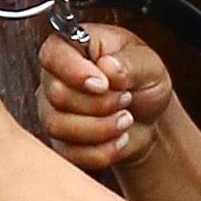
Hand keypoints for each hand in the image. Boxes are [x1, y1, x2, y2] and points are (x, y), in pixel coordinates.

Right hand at [38, 21, 174, 172]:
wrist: (149, 118)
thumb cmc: (144, 82)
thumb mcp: (149, 65)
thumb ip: (129, 63)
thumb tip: (107, 67)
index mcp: (73, 47)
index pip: (52, 54)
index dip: (75, 72)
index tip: (104, 84)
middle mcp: (54, 77)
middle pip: (57, 95)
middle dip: (99, 104)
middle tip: (126, 99)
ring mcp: (51, 110)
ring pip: (58, 126)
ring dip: (101, 128)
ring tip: (126, 119)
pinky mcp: (58, 140)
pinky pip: (69, 152)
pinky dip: (101, 151)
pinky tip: (120, 140)